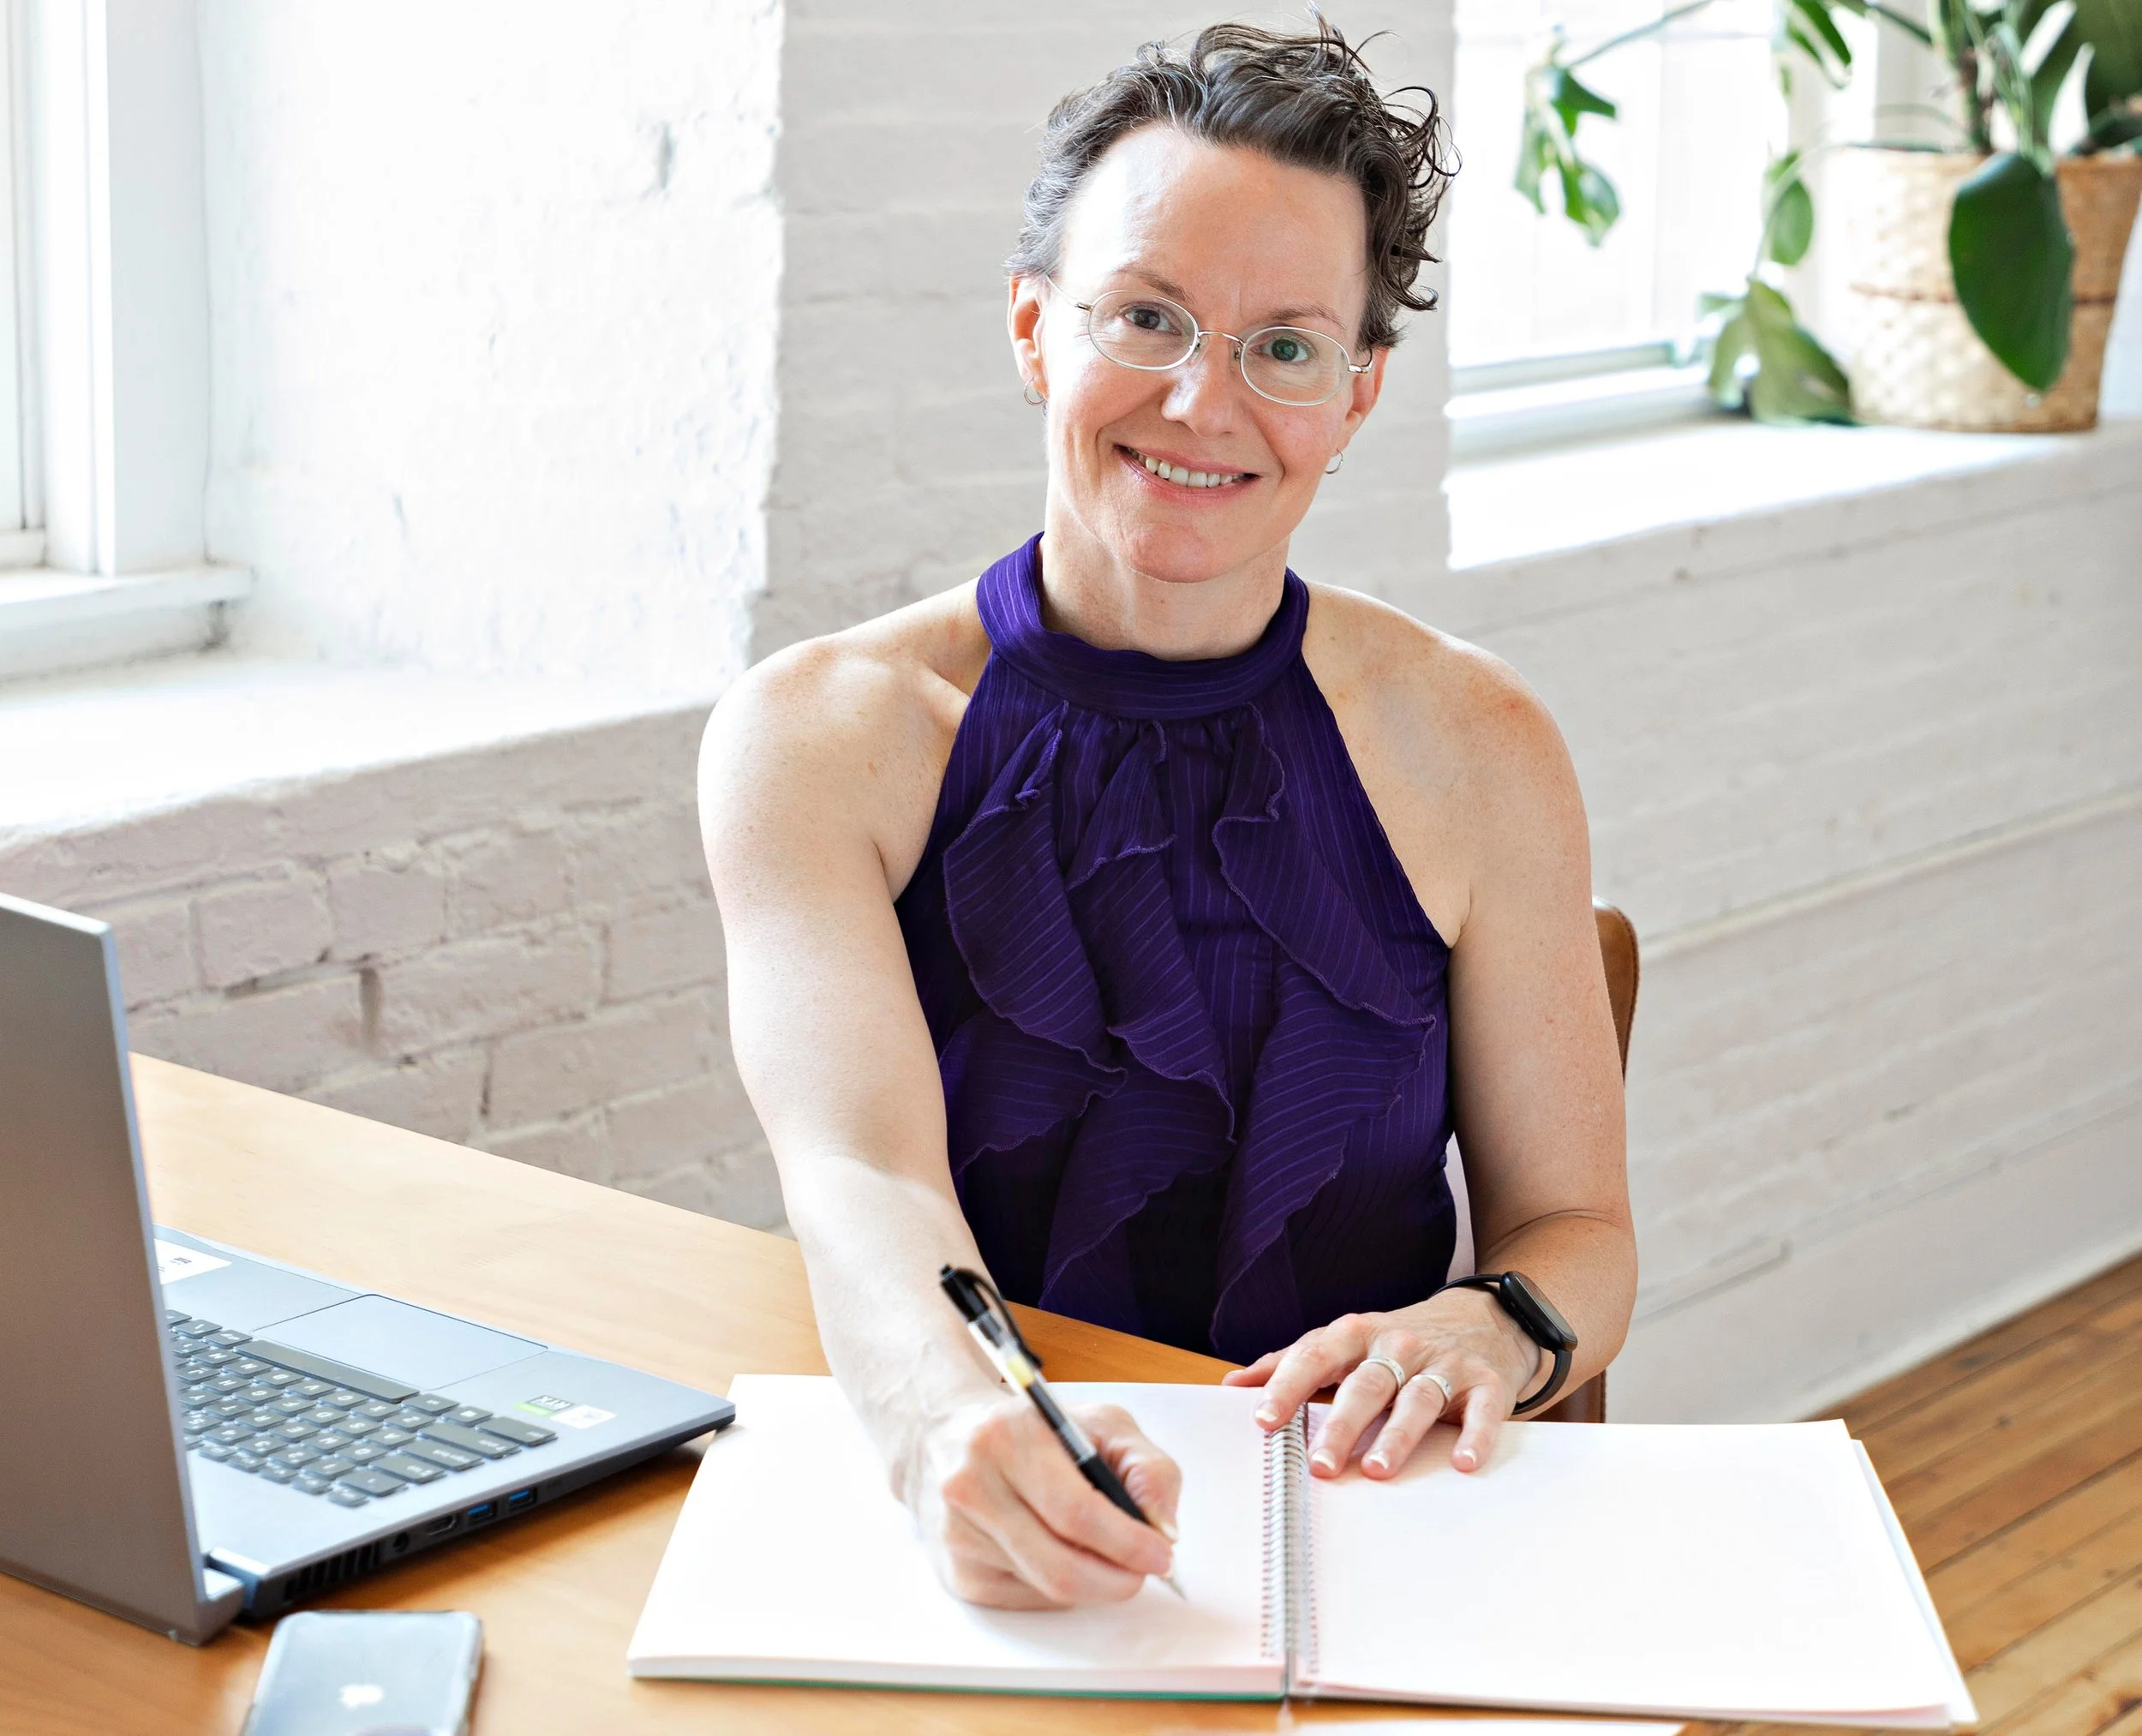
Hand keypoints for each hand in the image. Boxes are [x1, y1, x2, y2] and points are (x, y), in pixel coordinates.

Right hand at [903, 1391, 1181, 1608]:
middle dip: (1117, 1578)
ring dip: (1093, 1582)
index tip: (1161, 1553)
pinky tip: (1060, 1552)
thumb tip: (1164, 1528)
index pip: (1075, 1511)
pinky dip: (1061, 1587)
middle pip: (1060, 1566)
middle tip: (1144, 1570)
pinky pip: (1029, 1600)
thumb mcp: (1099, 1423)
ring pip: (1048, 1588)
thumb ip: (1146, 1466)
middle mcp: (971, 1486)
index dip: (1127, 1542)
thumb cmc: (1033, 1429)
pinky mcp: (957, 1573)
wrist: (947, 1435)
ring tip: (1107, 1554)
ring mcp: (958, 1536)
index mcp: (1006, 1437)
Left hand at [1222, 1291, 1541, 1478]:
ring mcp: (1444, 1364)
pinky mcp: (1486, 1383)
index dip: (1288, 1386)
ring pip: (1418, 1399)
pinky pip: (1482, 1411)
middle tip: (1320, 1465)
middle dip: (1342, 1424)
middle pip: (1366, 1384)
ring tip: (1376, 1469)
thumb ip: (1292, 1362)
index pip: (1316, 1356)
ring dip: (1397, 1435)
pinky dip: (1475, 1436)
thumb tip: (1233, 1385)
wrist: (1483, 1317)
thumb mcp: (1346, 1341)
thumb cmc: (1399, 1341)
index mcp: (1357, 1334)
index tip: (1264, 1420)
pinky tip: (1462, 1462)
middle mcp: (1399, 1346)